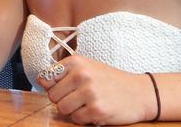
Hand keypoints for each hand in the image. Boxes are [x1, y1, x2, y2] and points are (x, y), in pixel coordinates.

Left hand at [36, 55, 156, 124]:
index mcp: (76, 62)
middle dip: (63, 100)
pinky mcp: (97, 110)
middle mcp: (82, 74)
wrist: (139, 92)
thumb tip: (41, 81)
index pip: (46, 78)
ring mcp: (89, 92)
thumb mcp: (87, 68)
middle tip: (79, 98)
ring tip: (87, 104)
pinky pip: (76, 119)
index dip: (53, 86)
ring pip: (62, 108)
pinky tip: (95, 110)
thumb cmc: (109, 80)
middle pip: (53, 96)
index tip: (64, 88)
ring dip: (73, 110)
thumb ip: (64, 73)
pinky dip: (84, 118)